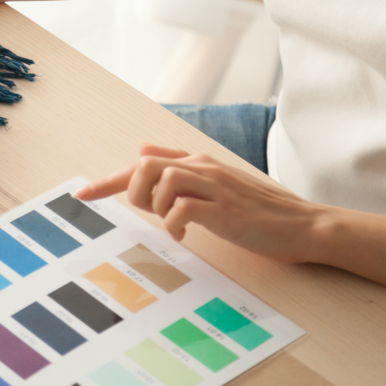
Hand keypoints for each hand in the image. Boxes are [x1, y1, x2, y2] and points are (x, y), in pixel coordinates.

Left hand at [74, 144, 323, 262]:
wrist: (303, 224)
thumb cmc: (257, 208)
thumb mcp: (215, 180)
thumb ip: (179, 163)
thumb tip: (142, 149)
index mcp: (197, 161)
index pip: (142, 163)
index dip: (108, 180)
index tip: (81, 195)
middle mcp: (203, 167)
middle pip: (144, 165)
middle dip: (134, 193)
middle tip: (152, 214)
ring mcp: (214, 186)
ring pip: (161, 180)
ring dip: (156, 207)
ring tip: (173, 224)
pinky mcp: (225, 209)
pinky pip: (182, 209)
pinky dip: (174, 225)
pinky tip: (186, 236)